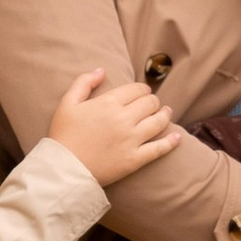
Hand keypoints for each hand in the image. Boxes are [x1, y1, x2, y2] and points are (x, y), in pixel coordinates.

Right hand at [46, 65, 183, 188]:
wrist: (63, 169)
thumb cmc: (63, 135)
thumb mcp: (67, 103)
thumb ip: (83, 82)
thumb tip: (101, 70)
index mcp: (108, 103)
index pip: (136, 89)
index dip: (142, 89)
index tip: (142, 92)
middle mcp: (124, 119)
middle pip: (150, 103)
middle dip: (153, 101)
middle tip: (152, 104)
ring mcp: (132, 140)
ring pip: (159, 122)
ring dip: (165, 114)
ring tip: (166, 113)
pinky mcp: (135, 159)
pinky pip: (159, 148)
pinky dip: (171, 141)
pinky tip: (178, 136)